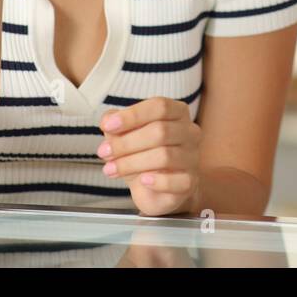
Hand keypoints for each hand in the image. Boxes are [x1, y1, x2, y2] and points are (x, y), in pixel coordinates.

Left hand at [98, 97, 202, 216]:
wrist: (156, 189)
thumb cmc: (142, 154)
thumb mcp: (124, 135)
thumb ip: (115, 124)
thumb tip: (108, 121)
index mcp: (177, 113)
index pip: (160, 106)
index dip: (133, 115)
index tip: (108, 126)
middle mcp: (190, 132)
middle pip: (161, 131)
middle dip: (126, 142)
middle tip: (103, 152)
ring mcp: (192, 157)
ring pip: (165, 156)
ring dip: (132, 163)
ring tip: (110, 170)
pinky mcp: (191, 181)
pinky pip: (177, 181)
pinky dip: (157, 181)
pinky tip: (142, 181)